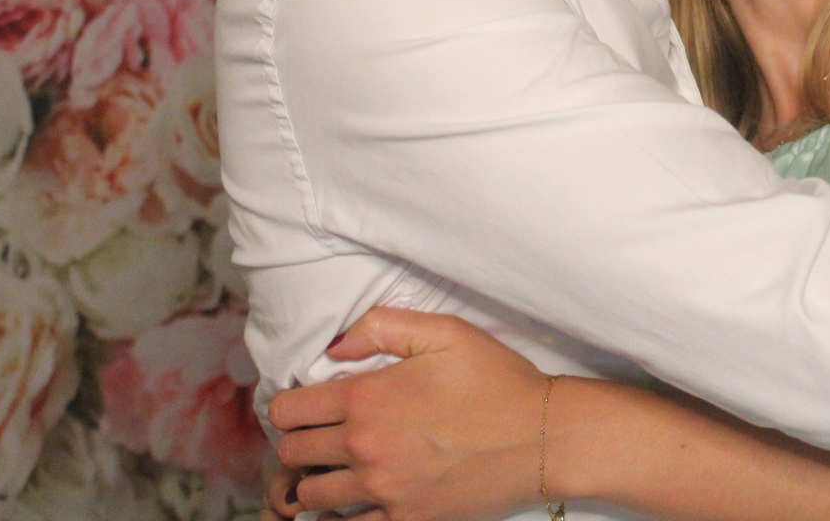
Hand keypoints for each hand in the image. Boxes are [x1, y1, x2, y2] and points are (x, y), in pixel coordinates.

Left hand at [267, 307, 550, 520]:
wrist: (542, 436)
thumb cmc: (496, 379)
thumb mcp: (445, 332)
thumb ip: (381, 327)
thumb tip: (335, 346)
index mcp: (368, 397)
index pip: (288, 411)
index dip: (288, 406)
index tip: (304, 405)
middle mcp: (365, 447)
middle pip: (293, 453)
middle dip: (299, 441)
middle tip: (320, 435)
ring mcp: (383, 490)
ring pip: (311, 496)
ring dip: (316, 481)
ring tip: (335, 469)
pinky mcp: (405, 520)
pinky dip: (341, 517)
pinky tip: (354, 503)